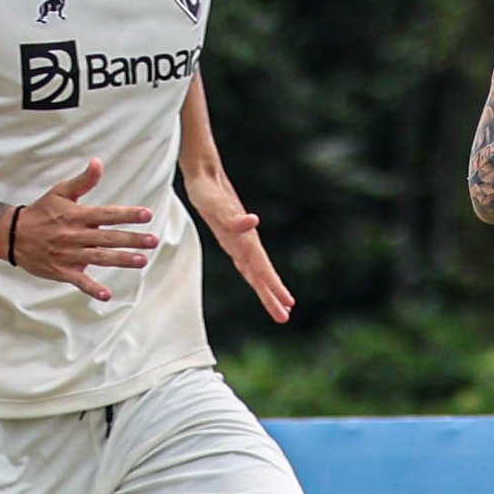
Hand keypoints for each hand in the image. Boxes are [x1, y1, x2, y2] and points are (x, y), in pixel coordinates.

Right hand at [12, 160, 158, 301]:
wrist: (12, 235)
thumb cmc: (41, 212)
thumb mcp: (60, 192)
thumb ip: (83, 181)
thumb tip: (98, 162)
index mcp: (76, 215)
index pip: (106, 214)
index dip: (127, 215)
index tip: (147, 214)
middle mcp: (75, 235)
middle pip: (108, 237)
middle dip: (132, 239)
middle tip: (153, 240)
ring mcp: (69, 254)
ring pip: (99, 257)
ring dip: (121, 260)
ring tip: (142, 260)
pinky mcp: (62, 271)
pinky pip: (79, 281)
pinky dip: (92, 289)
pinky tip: (107, 295)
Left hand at [185, 168, 293, 324]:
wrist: (206, 177)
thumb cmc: (208, 191)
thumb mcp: (215, 204)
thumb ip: (234, 216)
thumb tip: (253, 221)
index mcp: (245, 239)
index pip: (262, 269)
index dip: (274, 287)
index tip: (287, 303)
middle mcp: (246, 242)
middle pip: (262, 275)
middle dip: (273, 296)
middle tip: (285, 317)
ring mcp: (241, 242)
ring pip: (256, 272)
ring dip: (266, 289)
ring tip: (280, 307)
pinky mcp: (232, 239)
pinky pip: (246, 264)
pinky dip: (253, 276)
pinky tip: (256, 282)